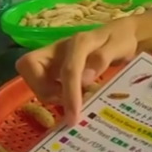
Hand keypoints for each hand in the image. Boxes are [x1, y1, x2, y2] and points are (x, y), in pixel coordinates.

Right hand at [16, 20, 139, 124]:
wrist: (122, 34)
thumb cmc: (122, 39)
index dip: (69, 94)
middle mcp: (59, 48)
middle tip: (66, 102)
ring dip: (48, 95)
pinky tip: (69, 100)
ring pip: (33, 78)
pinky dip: (51, 95)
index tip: (74, 117)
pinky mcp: (52, 67)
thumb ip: (102, 59)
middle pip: (29, 67)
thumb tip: (84, 79)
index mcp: (79, 42)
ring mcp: (53, 58)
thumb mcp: (120, 46)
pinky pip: (41, 83)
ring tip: (72, 102)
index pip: (68, 70)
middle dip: (43, 89)